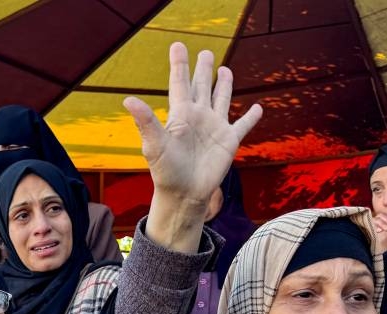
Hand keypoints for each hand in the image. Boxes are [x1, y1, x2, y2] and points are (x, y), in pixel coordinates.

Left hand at [125, 44, 261, 221]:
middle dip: (203, 69)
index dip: (179, 64)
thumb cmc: (166, 171)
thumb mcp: (154, 144)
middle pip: (201, 86)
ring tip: (224, 70)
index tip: (177, 46)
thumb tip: (128, 100)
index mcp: (180, 114)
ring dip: (223, 85)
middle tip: (205, 53)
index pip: (180, 83)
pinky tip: (258, 108)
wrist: (183, 194)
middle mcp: (198, 117)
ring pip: (221, 99)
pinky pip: (243, 125)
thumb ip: (145, 121)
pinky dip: (251, 117)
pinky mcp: (229, 141)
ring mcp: (214, 128)